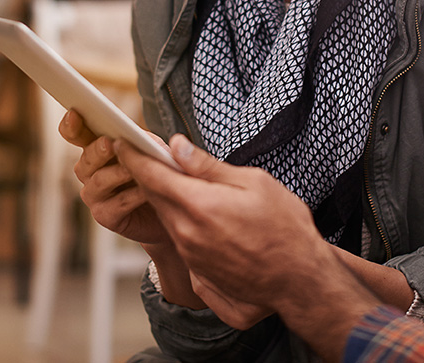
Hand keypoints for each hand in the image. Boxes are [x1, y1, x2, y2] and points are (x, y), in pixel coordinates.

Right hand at [58, 109, 169, 244]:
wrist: (174, 205)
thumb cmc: (161, 171)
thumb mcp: (155, 149)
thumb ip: (143, 140)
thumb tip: (135, 134)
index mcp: (97, 148)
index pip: (76, 134)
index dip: (71, 125)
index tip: (74, 113)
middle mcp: (90, 171)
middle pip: (85, 158)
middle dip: (97, 150)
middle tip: (109, 143)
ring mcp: (95, 195)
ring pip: (99, 180)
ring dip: (117, 173)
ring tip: (133, 169)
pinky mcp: (105, 216)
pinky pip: (115, 204)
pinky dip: (132, 196)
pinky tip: (145, 191)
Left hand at [113, 135, 380, 360]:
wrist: (299, 280)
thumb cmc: (285, 228)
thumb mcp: (254, 182)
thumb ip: (208, 167)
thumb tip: (176, 147)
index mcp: (200, 206)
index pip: (153, 176)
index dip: (135, 157)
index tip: (123, 143)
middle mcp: (187, 234)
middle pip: (156, 198)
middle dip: (150, 177)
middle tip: (152, 157)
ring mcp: (192, 258)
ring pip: (169, 220)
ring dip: (170, 201)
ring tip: (184, 185)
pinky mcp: (200, 275)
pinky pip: (183, 242)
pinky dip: (186, 225)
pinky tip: (209, 220)